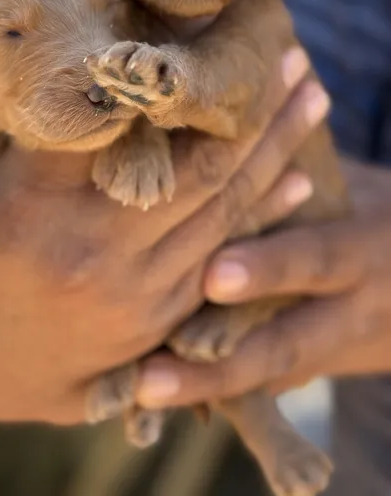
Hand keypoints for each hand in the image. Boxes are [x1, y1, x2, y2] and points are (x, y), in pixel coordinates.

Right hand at [0, 48, 327, 425]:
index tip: (217, 37)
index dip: (174, 75)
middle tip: (295, 61)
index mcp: (35, 200)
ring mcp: (132, 293)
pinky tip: (294, 177)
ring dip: (276, 152)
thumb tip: (86, 68)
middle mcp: (91, 247)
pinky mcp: (155, 322)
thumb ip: (24, 131)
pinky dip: (261, 215)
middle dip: (256, 109)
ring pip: (222, 209)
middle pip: (198, 164)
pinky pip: (221, 259)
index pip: (119, 120)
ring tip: (310, 102)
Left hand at [136, 159, 390, 408]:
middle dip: (215, 359)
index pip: (314, 258)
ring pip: (265, 376)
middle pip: (281, 344)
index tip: (213, 276)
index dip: (267, 268)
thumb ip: (300, 166)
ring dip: (203, 385)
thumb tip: (234, 116)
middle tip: (151, 374)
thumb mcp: (358, 188)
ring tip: (145, 391)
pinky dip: (216, 389)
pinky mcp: (316, 367)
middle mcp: (352, 312)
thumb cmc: (382, 212)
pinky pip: (265, 385)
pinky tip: (158, 396)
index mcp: (365, 252)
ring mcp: (333, 349)